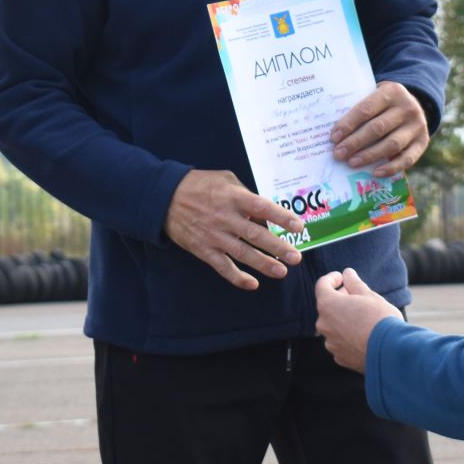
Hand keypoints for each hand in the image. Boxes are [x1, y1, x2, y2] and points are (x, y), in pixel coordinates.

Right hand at [163, 169, 304, 290]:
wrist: (164, 198)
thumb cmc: (198, 185)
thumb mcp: (224, 179)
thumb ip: (245, 193)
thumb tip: (264, 210)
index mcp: (233, 197)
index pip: (262, 208)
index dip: (281, 218)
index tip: (298, 227)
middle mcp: (225, 217)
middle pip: (256, 235)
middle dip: (278, 247)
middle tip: (296, 258)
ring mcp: (214, 236)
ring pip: (242, 253)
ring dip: (263, 264)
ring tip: (281, 272)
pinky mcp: (203, 250)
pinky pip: (222, 266)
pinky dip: (237, 277)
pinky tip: (252, 284)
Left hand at [314, 267, 401, 371]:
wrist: (391, 352)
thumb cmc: (380, 319)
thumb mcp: (370, 295)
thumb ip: (354, 283)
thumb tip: (347, 273)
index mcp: (328, 304)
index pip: (322, 285)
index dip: (332, 278)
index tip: (343, 278)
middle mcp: (323, 324)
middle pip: (327, 306)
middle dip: (340, 299)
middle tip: (357, 296)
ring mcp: (330, 342)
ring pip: (334, 325)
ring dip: (344, 319)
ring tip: (363, 317)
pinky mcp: (340, 357)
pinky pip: (340, 342)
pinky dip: (348, 336)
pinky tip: (364, 335)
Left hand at [330, 81, 431, 177]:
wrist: (412, 105)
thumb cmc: (383, 104)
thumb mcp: (374, 96)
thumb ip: (359, 109)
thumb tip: (336, 135)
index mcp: (392, 92)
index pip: (366, 109)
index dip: (348, 124)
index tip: (334, 138)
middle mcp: (407, 108)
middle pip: (377, 128)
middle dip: (355, 143)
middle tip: (338, 154)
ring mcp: (418, 125)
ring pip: (392, 144)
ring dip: (369, 156)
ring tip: (351, 163)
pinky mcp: (423, 142)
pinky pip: (407, 159)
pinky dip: (391, 168)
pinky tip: (375, 173)